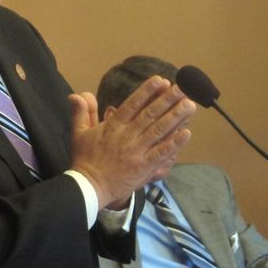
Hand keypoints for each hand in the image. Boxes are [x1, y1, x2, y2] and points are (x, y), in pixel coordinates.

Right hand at [69, 76, 195, 208]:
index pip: (132, 104)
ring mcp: (137, 152)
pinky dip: (174, 143)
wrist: (89, 187)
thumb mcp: (79, 132)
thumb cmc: (84, 159)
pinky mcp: (144, 167)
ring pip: (159, 131)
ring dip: (176, 117)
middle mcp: (127, 136)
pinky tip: (187, 133)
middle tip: (182, 88)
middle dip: (167, 100)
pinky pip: (162, 153)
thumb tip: (78, 94)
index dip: (147, 92)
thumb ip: (81, 111)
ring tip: (189, 105)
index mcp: (113, 126)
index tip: (161, 80)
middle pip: (150, 114)